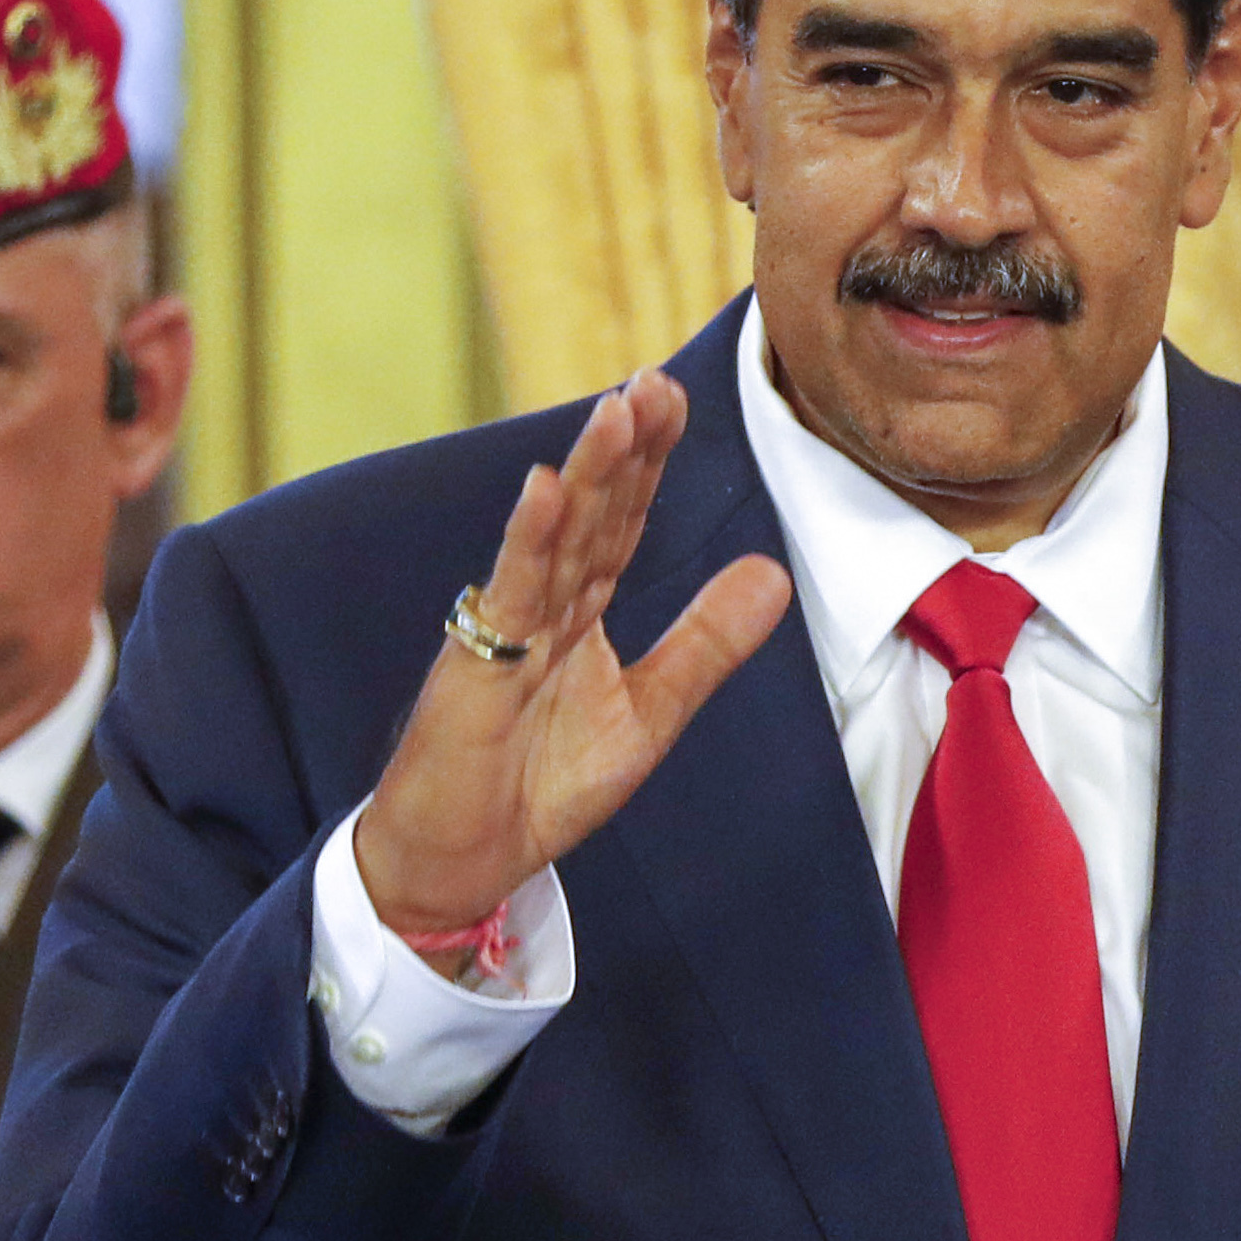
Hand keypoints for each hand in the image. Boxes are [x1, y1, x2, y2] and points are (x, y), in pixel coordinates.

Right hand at [349, 370, 793, 951]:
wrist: (465, 859)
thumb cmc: (539, 787)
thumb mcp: (649, 712)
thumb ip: (705, 642)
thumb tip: (775, 571)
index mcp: (583, 612)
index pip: (622, 522)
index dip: (649, 461)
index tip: (675, 398)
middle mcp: (546, 607)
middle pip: (592, 513)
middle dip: (623, 447)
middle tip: (654, 381)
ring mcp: (508, 631)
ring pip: (556, 538)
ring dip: (586, 473)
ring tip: (617, 409)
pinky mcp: (478, 666)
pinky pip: (510, 594)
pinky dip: (528, 540)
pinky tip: (546, 488)